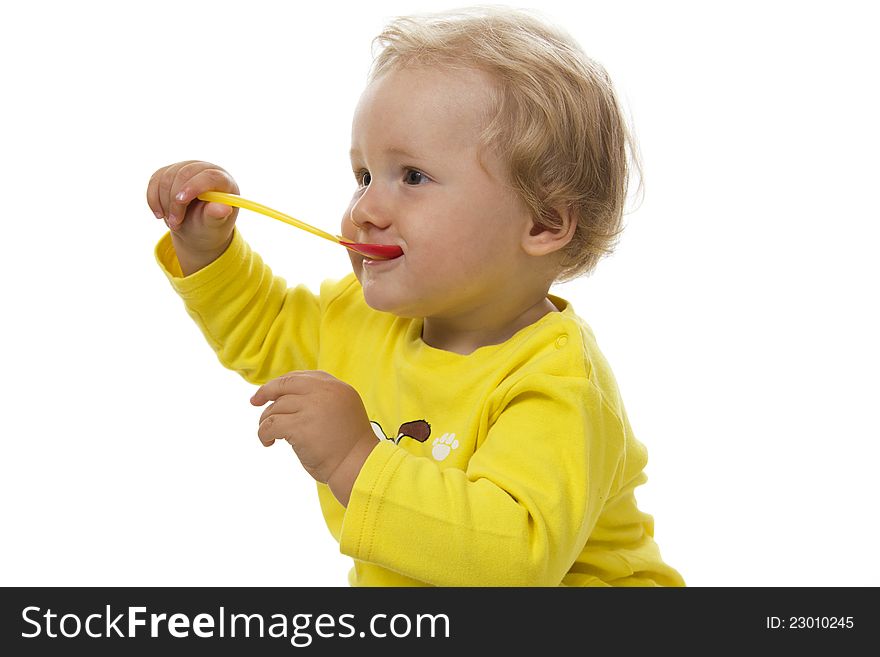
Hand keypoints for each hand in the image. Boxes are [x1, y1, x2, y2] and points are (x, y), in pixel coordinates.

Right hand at [146, 160, 239, 272]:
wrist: (195, 229)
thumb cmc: (209, 227)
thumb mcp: (213, 225)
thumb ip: (217, 215)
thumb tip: (224, 207)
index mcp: (224, 182)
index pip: (209, 176)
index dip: (194, 186)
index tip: (180, 201)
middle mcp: (206, 169)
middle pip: (184, 174)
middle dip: (175, 201)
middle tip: (175, 223)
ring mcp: (187, 168)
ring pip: (167, 177)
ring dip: (165, 202)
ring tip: (173, 221)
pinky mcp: (170, 171)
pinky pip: (155, 180)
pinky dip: (154, 199)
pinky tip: (161, 214)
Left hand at [250, 371, 377, 505]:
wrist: (359, 466)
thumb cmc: (349, 446)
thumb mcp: (341, 411)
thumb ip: (321, 399)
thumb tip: (286, 397)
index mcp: (337, 387)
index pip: (303, 377)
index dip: (284, 383)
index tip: (271, 392)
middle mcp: (325, 392)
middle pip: (286, 384)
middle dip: (266, 391)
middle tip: (254, 401)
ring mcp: (312, 408)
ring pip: (276, 407)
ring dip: (266, 420)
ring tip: (269, 435)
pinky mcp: (300, 426)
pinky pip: (271, 424)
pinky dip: (263, 433)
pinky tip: (268, 442)